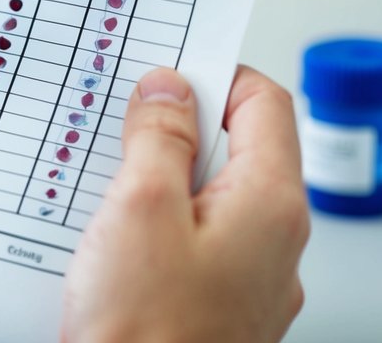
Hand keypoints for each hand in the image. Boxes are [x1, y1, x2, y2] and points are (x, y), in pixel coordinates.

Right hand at [61, 66, 308, 342]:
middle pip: (236, 149)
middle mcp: (273, 242)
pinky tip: (111, 231)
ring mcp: (248, 278)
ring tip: (108, 180)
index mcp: (270, 205)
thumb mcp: (140, 207)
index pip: (264, 103)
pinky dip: (155, 221)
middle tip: (123, 122)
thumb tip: (170, 89)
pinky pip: (192, 239)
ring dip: (160, 176)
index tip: (167, 66)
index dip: (215, 73)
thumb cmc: (144, 333)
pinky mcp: (214, 303)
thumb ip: (160, 137)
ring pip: (208, 195)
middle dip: (176, 127)